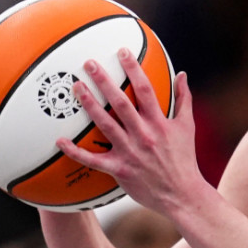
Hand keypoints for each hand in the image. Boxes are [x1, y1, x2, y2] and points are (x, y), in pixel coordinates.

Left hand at [56, 49, 205, 219]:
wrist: (183, 195)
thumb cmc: (185, 160)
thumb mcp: (188, 128)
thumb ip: (184, 99)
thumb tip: (182, 74)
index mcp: (160, 124)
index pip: (146, 90)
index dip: (133, 69)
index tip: (122, 51)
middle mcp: (144, 136)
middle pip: (121, 103)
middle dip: (104, 81)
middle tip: (89, 64)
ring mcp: (130, 153)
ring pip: (105, 124)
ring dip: (89, 105)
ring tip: (76, 87)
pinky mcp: (120, 170)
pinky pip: (93, 160)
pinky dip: (76, 151)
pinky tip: (59, 140)